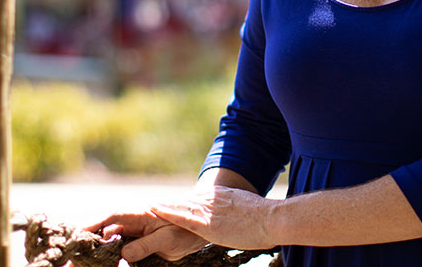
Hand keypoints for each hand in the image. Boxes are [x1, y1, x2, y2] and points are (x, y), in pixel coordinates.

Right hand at [84, 210, 206, 261]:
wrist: (198, 230)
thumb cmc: (184, 230)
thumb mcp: (166, 239)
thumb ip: (145, 246)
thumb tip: (123, 254)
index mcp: (138, 214)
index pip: (111, 217)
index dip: (93, 224)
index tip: (78, 234)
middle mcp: (132, 222)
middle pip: (104, 231)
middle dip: (88, 244)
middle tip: (73, 260)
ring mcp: (132, 233)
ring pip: (108, 242)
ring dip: (96, 253)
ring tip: (80, 264)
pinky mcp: (135, 244)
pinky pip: (117, 250)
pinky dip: (108, 258)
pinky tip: (99, 265)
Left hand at [151, 186, 279, 250]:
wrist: (273, 218)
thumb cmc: (268, 218)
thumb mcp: (250, 208)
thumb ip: (239, 209)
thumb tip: (242, 214)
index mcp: (223, 197)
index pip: (197, 199)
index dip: (182, 202)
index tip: (170, 203)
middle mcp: (213, 200)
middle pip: (186, 201)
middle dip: (169, 205)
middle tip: (151, 205)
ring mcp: (210, 212)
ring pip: (181, 207)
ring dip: (164, 208)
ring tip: (148, 207)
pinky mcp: (208, 224)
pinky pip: (183, 217)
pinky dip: (168, 213)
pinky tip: (155, 211)